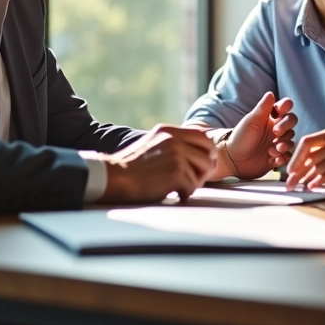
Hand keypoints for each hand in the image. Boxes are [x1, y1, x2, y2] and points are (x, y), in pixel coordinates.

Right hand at [99, 125, 215, 203]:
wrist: (116, 177)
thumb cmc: (134, 167)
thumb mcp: (154, 144)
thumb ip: (174, 143)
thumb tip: (202, 153)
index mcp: (168, 131)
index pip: (202, 136)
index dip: (207, 151)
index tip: (200, 163)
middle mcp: (174, 139)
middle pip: (209, 153)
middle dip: (204, 168)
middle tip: (192, 178)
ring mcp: (176, 155)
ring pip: (203, 171)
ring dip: (194, 182)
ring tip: (179, 186)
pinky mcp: (176, 172)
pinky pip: (192, 187)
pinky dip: (184, 194)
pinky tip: (171, 192)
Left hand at [219, 92, 296, 179]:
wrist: (233, 158)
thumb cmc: (240, 136)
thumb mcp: (251, 121)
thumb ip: (263, 108)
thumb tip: (271, 93)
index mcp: (270, 117)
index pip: (285, 108)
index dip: (286, 107)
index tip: (279, 111)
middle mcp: (276, 128)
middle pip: (291, 121)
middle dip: (286, 126)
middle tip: (275, 132)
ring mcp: (277, 142)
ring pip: (291, 139)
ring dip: (285, 143)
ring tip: (273, 148)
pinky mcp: (277, 156)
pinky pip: (287, 155)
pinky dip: (283, 157)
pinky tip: (274, 158)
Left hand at [285, 128, 324, 188]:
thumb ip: (312, 154)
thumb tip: (291, 171)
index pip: (306, 142)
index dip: (296, 157)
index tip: (289, 170)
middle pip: (311, 158)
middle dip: (298, 173)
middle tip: (289, 184)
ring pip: (319, 168)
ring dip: (307, 179)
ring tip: (300, 186)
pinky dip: (318, 182)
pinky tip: (311, 187)